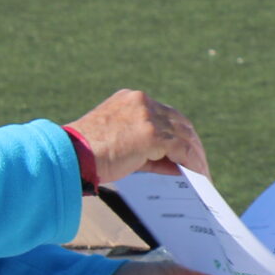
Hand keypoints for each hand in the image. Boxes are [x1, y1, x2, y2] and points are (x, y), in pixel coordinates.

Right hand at [68, 90, 206, 182]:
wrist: (71, 156)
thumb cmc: (88, 155)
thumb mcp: (120, 144)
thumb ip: (149, 151)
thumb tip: (176, 164)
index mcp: (132, 99)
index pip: (166, 114)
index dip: (179, 133)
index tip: (188, 150)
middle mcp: (142, 102)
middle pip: (179, 122)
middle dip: (192, 144)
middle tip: (200, 164)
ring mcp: (148, 116)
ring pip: (184, 135)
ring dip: (196, 156)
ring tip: (203, 173)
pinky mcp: (152, 133)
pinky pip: (181, 148)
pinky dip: (192, 162)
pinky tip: (197, 175)